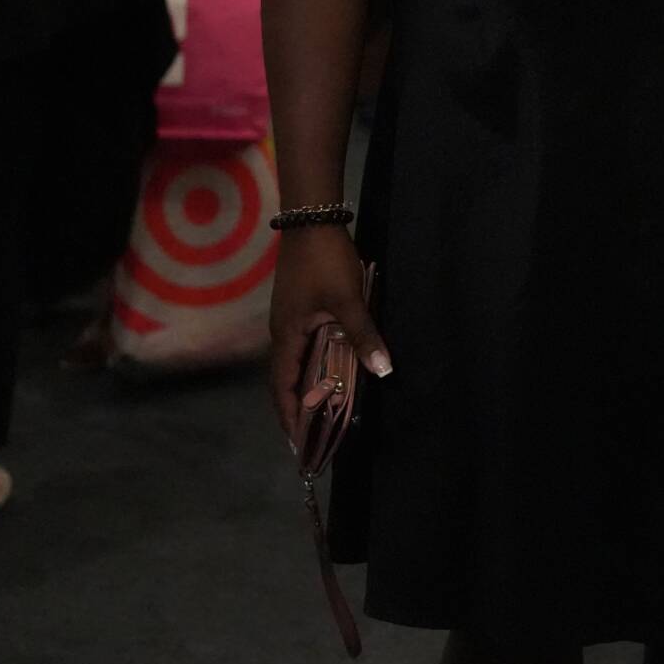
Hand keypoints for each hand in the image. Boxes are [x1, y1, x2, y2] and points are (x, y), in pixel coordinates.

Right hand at [266, 226, 388, 448]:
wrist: (311, 221)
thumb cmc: (326, 262)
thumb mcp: (347, 300)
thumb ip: (363, 335)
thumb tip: (383, 370)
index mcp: (286, 336)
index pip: (282, 386)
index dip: (290, 414)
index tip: (298, 443)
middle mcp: (281, 333)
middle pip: (284, 379)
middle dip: (296, 407)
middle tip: (311, 435)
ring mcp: (288, 320)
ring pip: (293, 362)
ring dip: (303, 386)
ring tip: (320, 410)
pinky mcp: (297, 309)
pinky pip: (301, 347)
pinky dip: (310, 365)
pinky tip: (327, 369)